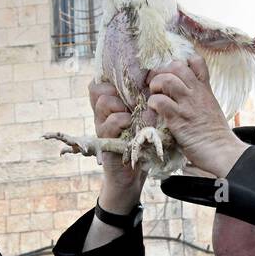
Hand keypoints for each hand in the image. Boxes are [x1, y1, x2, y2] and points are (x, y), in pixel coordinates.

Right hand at [90, 80, 145, 210]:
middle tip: (134, 101)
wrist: (132, 176)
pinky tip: (133, 129)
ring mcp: (102, 127)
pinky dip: (123, 122)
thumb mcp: (141, 122)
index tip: (136, 84)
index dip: (116, 79)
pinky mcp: (105, 141)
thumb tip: (156, 84)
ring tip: (135, 116)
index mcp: (111, 107)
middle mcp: (102, 114)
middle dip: (118, 90)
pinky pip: (109, 123)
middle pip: (98, 88)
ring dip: (122, 106)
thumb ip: (141, 105)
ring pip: (104, 102)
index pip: (102, 82)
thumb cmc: (140, 145)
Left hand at [147, 56, 247, 177]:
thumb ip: (200, 98)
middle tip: (157, 84)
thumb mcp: (211, 109)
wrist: (222, 152)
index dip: (182, 62)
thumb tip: (183, 95)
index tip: (173, 73)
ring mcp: (187, 105)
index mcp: (205, 89)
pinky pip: (159, 101)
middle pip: (177, 66)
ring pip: (166, 80)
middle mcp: (196, 93)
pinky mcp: (178, 119)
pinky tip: (154, 110)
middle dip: (162, 72)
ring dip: (156, 85)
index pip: (196, 61)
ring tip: (155, 95)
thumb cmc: (216, 135)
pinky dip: (153, 103)